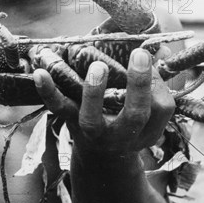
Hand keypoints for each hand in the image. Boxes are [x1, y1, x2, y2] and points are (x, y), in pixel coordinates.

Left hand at [34, 46, 174, 154]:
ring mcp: (94, 130)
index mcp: (147, 128)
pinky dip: (48, 90)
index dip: (157, 82)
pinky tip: (41, 72)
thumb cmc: (127, 118)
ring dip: (94, 91)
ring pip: (92, 117)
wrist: (101, 155)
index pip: (161, 108)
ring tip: (98, 66)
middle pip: (135, 115)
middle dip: (138, 85)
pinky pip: (58, 107)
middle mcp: (123, 134)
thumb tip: (158, 47)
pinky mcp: (70, 121)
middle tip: (139, 54)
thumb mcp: (147, 110)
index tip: (145, 53)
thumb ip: (154, 80)